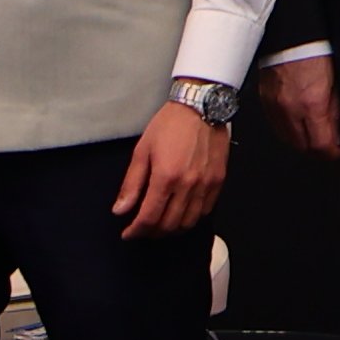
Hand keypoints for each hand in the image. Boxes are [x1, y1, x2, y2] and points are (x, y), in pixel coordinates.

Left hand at [111, 97, 230, 241]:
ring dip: (172, 229)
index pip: (149, 217)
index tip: (128, 233)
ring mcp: (206, 185)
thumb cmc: (169, 124)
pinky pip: (205, 211)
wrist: (201, 107)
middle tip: (142, 229)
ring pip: (188, 222)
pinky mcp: (218, 181)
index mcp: (165, 177)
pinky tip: (181, 212)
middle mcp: (188, 185)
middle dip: (152, 233)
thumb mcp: (142, 151)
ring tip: (161, 224)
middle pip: (169, 225)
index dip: (136, 231)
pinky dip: (191, 218)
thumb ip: (132, 184)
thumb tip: (120, 210)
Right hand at [263, 58, 339, 160]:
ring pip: (288, 140)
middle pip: (304, 148)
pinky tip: (298, 126)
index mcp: (312, 103)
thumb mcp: (336, 82)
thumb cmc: (315, 51)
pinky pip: (276, 127)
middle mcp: (291, 109)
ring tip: (315, 137)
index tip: (339, 151)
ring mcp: (275, 106)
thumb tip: (337, 130)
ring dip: (303, 143)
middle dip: (319, 151)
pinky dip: (288, 131)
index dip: (333, 153)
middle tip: (329, 147)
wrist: (291, 35)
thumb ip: (335, 109)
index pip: (321, 146)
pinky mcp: (265, 101)